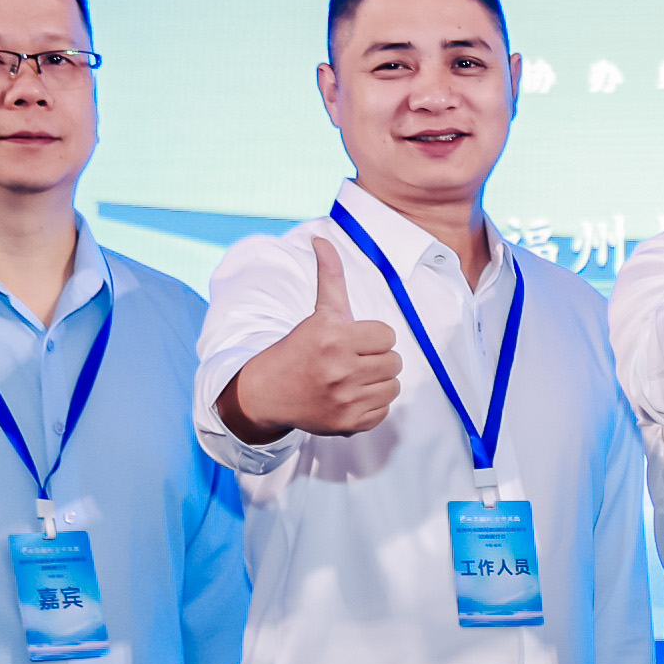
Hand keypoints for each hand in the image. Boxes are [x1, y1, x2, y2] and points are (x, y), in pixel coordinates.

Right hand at [226, 237, 402, 441]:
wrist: (268, 391)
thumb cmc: (300, 348)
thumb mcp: (319, 312)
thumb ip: (330, 276)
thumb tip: (321, 239)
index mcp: (334, 337)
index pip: (387, 336)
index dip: (372, 337)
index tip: (353, 341)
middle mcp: (339, 369)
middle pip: (394, 361)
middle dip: (376, 359)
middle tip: (352, 360)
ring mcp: (343, 399)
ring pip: (393, 386)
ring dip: (378, 382)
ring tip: (353, 378)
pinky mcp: (347, 424)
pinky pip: (383, 411)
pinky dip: (371, 405)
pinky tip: (350, 397)